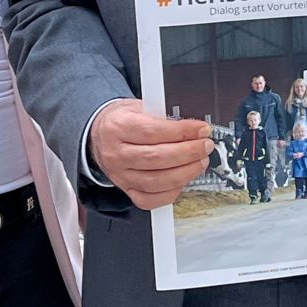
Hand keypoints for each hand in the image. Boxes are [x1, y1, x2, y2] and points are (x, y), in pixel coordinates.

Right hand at [88, 99, 211, 209]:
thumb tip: (192, 127)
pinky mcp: (126, 190)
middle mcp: (116, 154)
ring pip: (156, 181)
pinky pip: (150, 200)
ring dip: (185, 172)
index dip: (182, 131)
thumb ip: (163, 115)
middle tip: (205, 146)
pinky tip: (183, 180)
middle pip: (157, 158)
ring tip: (200, 161)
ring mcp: (120, 175)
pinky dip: (171, 192)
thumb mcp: (140, 106)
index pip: (152, 131)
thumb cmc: (124, 120)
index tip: (201, 129)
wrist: (101, 135)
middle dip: (188, 152)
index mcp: (117, 127)